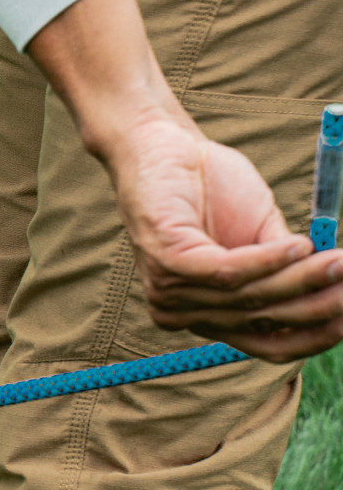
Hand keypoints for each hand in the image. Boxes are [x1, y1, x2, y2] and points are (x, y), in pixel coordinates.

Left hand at [31, 0, 342, 362]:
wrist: (164, 145)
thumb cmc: (211, 188)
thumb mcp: (261, 235)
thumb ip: (288, 267)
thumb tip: (334, 288)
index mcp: (209, 314)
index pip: (268, 344)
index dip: (315, 335)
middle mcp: (184, 312)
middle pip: (264, 323)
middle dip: (318, 306)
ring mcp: (169, 291)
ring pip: (251, 296)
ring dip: (302, 279)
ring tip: (339, 261)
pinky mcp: (165, 261)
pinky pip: (227, 272)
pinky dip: (267, 260)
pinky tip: (298, 245)